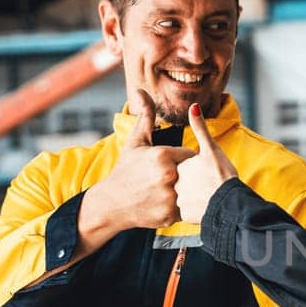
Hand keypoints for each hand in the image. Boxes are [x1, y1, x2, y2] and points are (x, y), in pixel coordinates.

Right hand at [80, 89, 194, 241]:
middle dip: (184, 174)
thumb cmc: (125, 169)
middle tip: (165, 179)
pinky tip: (162, 202)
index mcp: (163, 155)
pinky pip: (185, 207)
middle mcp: (168, 176)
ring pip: (190, 190)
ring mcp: (170, 197)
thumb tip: (141, 91)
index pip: (189, 154)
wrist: (113, 203)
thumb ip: (146, 116)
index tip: (166, 164)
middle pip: (192, 172)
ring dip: (183, 190)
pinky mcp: (171, 215)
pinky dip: (178, 206)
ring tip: (163, 190)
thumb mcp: (136, 142)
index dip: (180, 159)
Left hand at [176, 103, 239, 223]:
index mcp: (180, 165)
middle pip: (183, 181)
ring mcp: (178, 200)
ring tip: (209, 197)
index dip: (198, 169)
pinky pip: (188, 212)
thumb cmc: (223, 175)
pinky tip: (206, 207)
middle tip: (209, 186)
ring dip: (194, 198)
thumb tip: (194, 106)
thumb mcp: (212, 149)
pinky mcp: (184, 216)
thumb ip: (201, 129)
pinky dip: (196, 210)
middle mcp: (175, 182)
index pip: (185, 166)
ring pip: (185, 197)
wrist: (229, 204)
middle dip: (194, 184)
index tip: (208, 173)